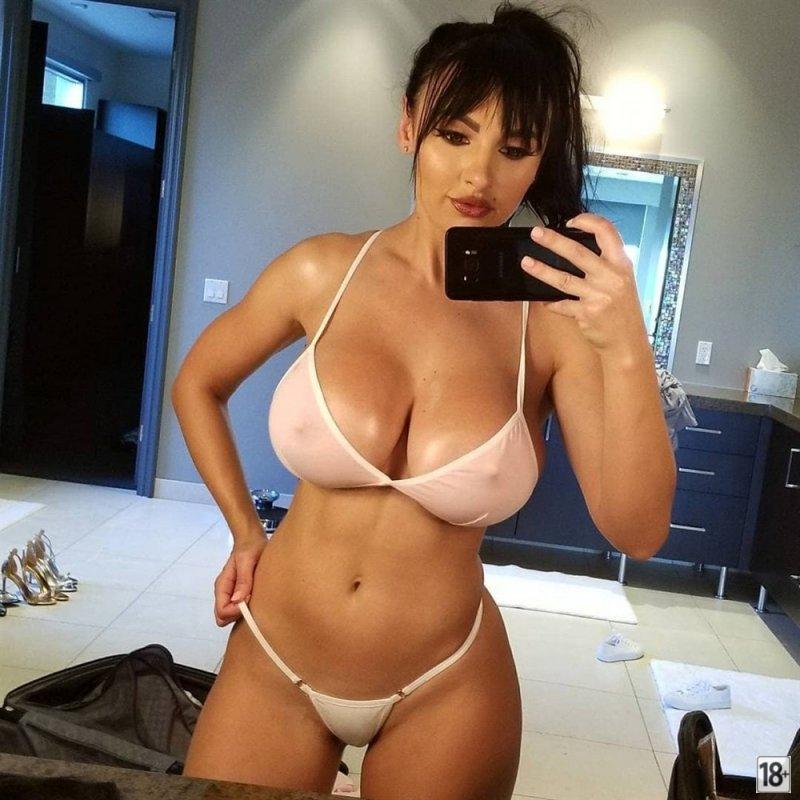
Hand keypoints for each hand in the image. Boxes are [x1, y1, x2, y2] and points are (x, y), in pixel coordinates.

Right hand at [213, 532, 267, 625]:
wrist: (252, 539)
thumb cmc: (250, 547)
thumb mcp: (248, 560)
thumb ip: (243, 580)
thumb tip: (237, 600)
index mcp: (222, 585)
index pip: (222, 611)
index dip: (235, 612)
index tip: (250, 599)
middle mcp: (224, 592)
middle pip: (223, 617)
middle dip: (238, 615)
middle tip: (253, 601)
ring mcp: (231, 593)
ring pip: (231, 616)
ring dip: (243, 612)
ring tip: (257, 597)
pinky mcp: (239, 593)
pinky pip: (238, 608)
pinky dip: (247, 608)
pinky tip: (258, 598)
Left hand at [521, 213, 649, 358]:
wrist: (627, 343)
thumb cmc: (623, 311)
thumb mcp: (624, 281)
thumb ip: (607, 265)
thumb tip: (578, 250)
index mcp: (622, 264)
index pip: (607, 232)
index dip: (588, 221)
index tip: (571, 221)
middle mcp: (611, 277)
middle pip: (577, 252)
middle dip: (553, 241)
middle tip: (536, 233)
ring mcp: (597, 296)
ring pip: (563, 278)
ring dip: (541, 270)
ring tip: (526, 262)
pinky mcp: (585, 313)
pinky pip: (560, 304)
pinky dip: (549, 301)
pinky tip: (539, 298)